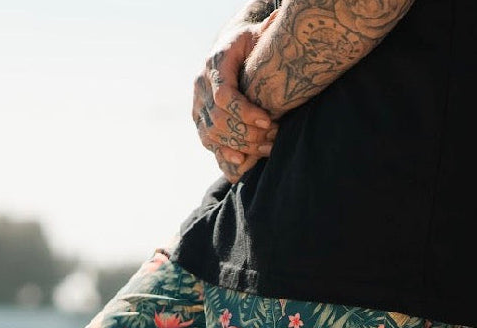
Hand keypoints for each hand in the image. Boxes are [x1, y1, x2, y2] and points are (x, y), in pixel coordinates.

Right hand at [193, 14, 280, 183]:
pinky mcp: (199, 120)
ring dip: (241, 146)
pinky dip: (224, 153)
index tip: (269, 122)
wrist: (229, 53)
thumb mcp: (258, 36)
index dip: (246, 113)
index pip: (225, 97)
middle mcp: (201, 84)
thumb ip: (268, 31)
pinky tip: (243, 160)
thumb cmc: (249, 45)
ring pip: (213, 135)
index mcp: (215, 63)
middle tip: (274, 137)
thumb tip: (279, 18)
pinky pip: (209, 142)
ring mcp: (197, 104)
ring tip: (266, 148)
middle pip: (220, 121)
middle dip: (248, 134)